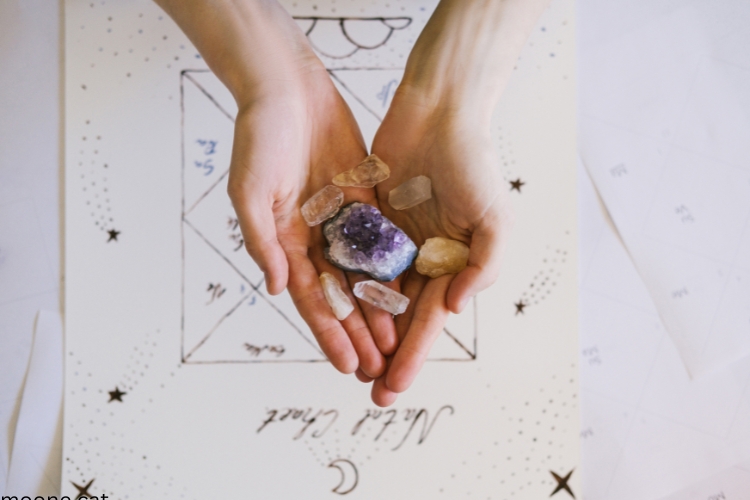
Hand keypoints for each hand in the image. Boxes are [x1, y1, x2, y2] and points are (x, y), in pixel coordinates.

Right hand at [227, 55, 397, 378]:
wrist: (285, 87)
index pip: (309, 298)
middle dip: (356, 332)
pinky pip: (379, 238)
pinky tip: (409, 290)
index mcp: (283, 240)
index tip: (346, 365)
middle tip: (378, 366)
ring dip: (377, 307)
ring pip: (363, 273)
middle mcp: (312, 236)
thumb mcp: (251, 190)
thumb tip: (276, 287)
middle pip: (338, 294)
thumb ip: (263, 240)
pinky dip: (391, 265)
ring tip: (396, 341)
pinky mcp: (361, 197)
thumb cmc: (259, 137)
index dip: (328, 333)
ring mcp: (339, 218)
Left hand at [367, 89, 512, 405]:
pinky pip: (353, 257)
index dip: (412, 358)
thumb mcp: (494, 219)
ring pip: (373, 294)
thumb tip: (454, 307)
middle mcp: (423, 259)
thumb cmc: (475, 163)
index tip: (393, 388)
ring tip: (347, 362)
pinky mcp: (369, 218)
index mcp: (453, 265)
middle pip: (399, 318)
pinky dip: (342, 283)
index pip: (428, 322)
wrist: (440, 113)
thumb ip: (484, 267)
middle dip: (386, 356)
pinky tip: (329, 309)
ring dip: (362, 329)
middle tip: (368, 391)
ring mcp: (394, 241)